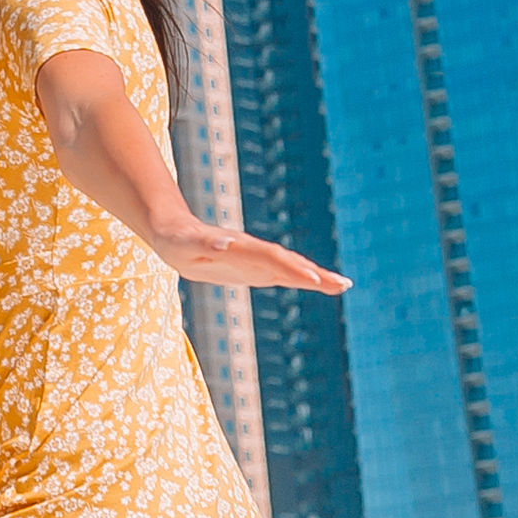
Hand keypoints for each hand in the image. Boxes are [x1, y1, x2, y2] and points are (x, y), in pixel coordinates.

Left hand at [148, 224, 347, 293]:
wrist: (174, 232)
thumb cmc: (176, 240)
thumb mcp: (185, 245)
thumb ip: (205, 245)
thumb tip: (226, 244)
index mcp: (239, 247)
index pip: (271, 258)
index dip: (292, 268)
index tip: (313, 279)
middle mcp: (253, 251)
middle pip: (288, 262)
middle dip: (315, 273)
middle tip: (342, 284)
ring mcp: (255, 259)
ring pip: (290, 268)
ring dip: (316, 276)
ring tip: (342, 285)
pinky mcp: (254, 268)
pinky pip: (282, 273)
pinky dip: (302, 278)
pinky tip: (319, 284)